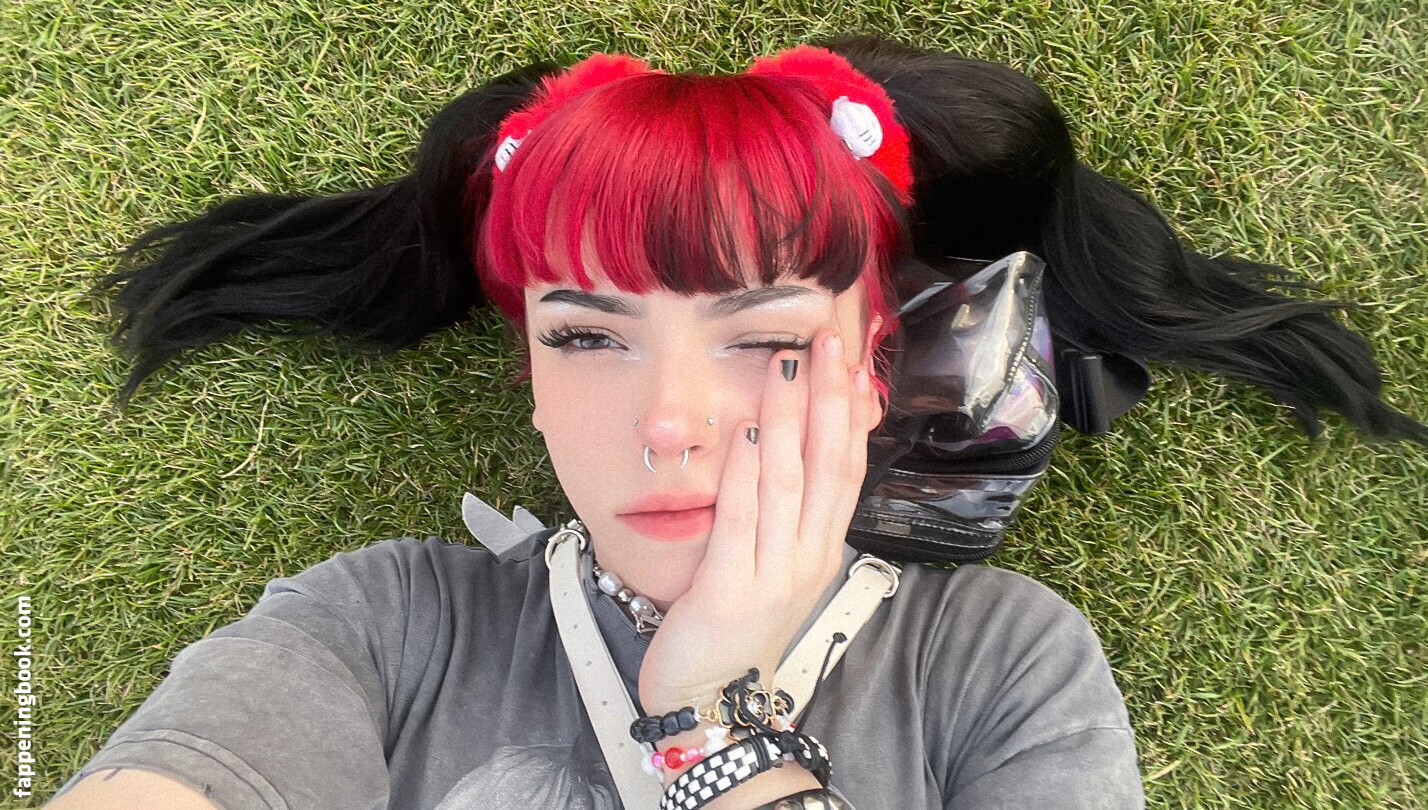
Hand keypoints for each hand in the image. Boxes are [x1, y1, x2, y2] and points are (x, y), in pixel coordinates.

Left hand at [637, 328, 880, 714]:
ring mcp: (775, 574)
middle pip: (827, 464)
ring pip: (789, 481)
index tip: (849, 362)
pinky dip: (746, 470)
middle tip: (826, 341)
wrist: (710, 705)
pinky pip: (743, 518)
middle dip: (827, 398)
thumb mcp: (770, 567)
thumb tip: (783, 446)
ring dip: (788, 417)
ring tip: (786, 364)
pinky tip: (746, 428)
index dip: (849, 413)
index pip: (846, 468)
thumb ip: (781, 513)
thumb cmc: (733, 630)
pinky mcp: (733, 590)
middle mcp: (808, 557)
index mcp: (820, 549)